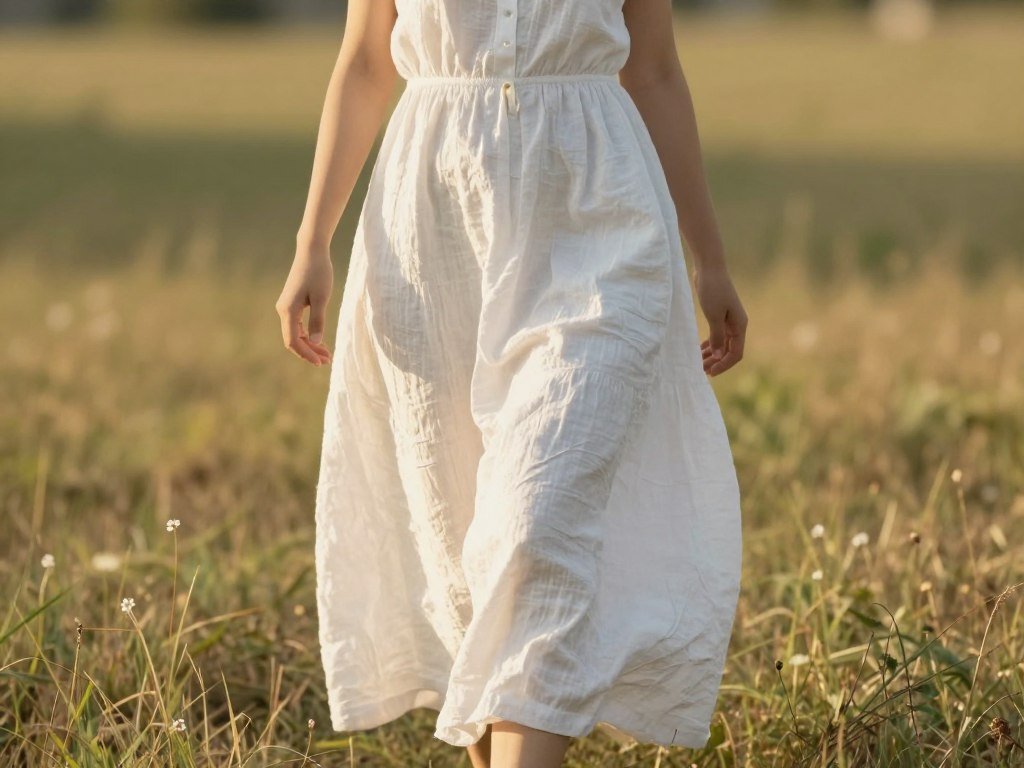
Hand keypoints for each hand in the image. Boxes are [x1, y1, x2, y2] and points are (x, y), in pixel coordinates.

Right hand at [275, 242, 333, 366]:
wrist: (311, 252)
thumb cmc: (318, 272)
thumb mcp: (322, 298)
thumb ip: (318, 320)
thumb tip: (315, 341)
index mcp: (288, 310)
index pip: (293, 341)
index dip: (306, 354)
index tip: (321, 362)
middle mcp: (283, 310)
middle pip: (293, 340)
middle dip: (309, 352)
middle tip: (328, 360)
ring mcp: (286, 307)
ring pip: (296, 333)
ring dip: (310, 344)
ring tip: (327, 353)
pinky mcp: (292, 303)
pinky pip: (297, 325)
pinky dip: (308, 334)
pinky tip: (319, 340)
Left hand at [693, 264, 746, 376]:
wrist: (709, 268)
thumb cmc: (712, 290)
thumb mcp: (714, 315)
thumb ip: (716, 336)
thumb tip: (718, 356)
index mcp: (739, 326)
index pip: (736, 353)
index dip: (724, 365)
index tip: (710, 372)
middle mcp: (736, 325)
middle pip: (729, 350)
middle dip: (716, 362)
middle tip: (700, 370)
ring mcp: (728, 320)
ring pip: (722, 344)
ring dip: (712, 354)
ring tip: (698, 363)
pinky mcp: (719, 315)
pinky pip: (717, 335)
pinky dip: (709, 344)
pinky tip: (700, 350)